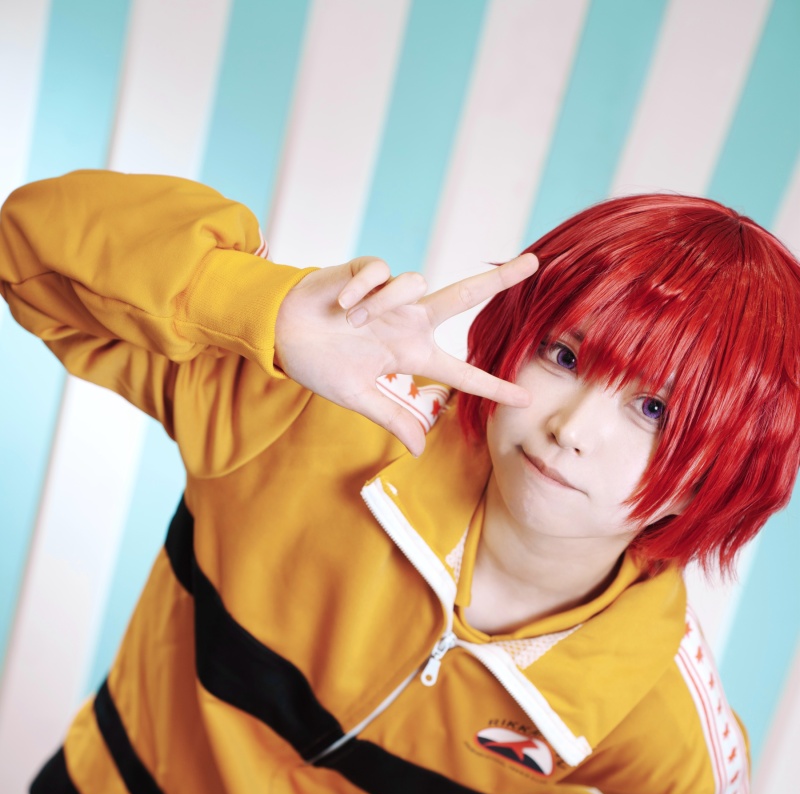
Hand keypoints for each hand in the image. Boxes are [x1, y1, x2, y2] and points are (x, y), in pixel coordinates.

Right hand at [274, 253, 537, 455]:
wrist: (280, 334)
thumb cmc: (319, 364)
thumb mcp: (357, 397)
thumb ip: (391, 417)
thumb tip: (419, 450)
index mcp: (411, 354)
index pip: (461, 372)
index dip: (492, 386)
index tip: (524, 399)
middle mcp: (409, 322)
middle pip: (464, 297)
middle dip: (499, 279)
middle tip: (533, 262)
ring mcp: (390, 296)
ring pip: (415, 284)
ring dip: (384, 306)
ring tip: (351, 324)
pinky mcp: (366, 272)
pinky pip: (379, 273)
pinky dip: (360, 293)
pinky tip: (341, 307)